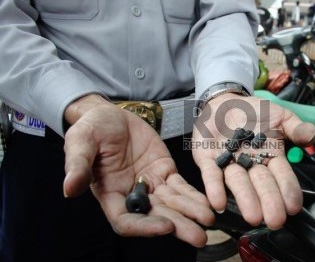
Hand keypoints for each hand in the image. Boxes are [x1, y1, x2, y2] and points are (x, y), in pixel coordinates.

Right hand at [62, 95, 214, 246]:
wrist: (111, 114)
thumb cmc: (91, 128)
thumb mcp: (80, 142)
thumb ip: (78, 165)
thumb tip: (69, 188)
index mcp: (109, 194)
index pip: (126, 220)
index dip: (145, 226)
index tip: (165, 226)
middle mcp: (131, 194)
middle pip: (156, 216)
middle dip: (177, 225)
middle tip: (198, 235)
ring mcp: (150, 184)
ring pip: (172, 203)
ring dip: (190, 212)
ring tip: (208, 220)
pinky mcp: (164, 171)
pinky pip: (181, 186)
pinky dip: (194, 195)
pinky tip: (207, 202)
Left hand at [192, 93, 314, 229]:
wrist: (225, 102)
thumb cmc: (254, 112)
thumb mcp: (280, 116)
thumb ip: (296, 127)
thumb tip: (311, 138)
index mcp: (271, 156)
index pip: (282, 176)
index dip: (288, 191)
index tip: (294, 207)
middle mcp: (251, 164)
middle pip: (262, 184)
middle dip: (269, 202)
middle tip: (275, 220)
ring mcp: (229, 164)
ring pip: (238, 184)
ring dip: (245, 199)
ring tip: (253, 216)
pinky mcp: (208, 160)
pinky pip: (212, 175)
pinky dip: (215, 188)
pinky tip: (218, 202)